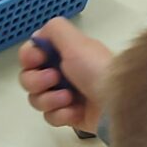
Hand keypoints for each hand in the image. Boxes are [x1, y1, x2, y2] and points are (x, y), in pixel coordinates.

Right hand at [18, 19, 112, 134]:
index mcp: (63, 54)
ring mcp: (64, 96)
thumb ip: (54, 30)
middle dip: (37, 81)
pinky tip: (76, 111)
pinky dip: (61, 115)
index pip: (30, 54)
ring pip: (37, 99)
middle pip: (28, 78)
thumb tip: (38, 35)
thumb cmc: (96, 70)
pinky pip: (51, 117)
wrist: (118, 102)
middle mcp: (62, 73)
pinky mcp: (70, 116)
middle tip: (55, 79)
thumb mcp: (76, 42)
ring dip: (49, 99)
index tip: (38, 60)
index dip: (29, 58)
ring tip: (68, 98)